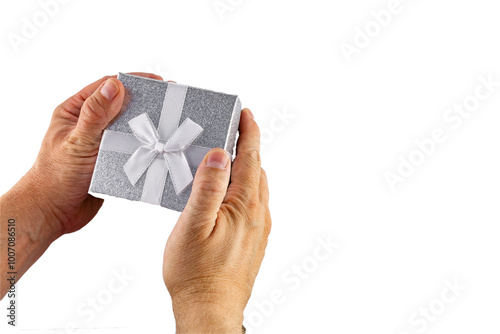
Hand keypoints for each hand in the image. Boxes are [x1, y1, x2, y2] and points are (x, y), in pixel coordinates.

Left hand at [28, 72, 161, 235]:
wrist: (53, 213)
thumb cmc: (56, 176)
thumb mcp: (77, 141)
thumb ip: (95, 114)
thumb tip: (115, 85)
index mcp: (75, 111)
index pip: (106, 87)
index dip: (132, 82)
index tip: (157, 81)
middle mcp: (89, 124)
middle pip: (122, 106)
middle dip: (145, 103)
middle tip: (169, 102)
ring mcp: (101, 143)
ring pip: (129, 128)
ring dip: (146, 127)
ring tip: (169, 124)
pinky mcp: (111, 161)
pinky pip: (131, 149)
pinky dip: (145, 148)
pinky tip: (159, 148)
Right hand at [163, 109, 271, 332]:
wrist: (211, 310)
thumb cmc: (196, 273)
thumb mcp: (194, 226)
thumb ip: (208, 188)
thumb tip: (221, 155)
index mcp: (244, 205)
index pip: (251, 158)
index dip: (249, 133)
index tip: (247, 114)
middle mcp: (258, 214)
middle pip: (256, 170)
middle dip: (248, 147)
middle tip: (234, 130)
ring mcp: (258, 228)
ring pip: (256, 187)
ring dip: (246, 168)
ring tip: (229, 158)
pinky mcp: (254, 240)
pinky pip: (253, 204)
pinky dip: (243, 188)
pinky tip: (228, 194)